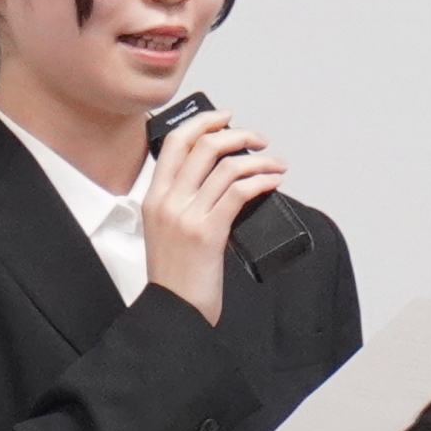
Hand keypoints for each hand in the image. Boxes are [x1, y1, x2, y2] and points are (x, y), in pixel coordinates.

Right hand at [143, 105, 284, 325]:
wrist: (174, 311)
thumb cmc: (176, 277)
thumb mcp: (166, 231)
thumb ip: (183, 204)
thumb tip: (220, 182)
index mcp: (153, 197)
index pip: (174, 143)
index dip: (203, 123)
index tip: (226, 119)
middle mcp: (167, 202)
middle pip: (203, 146)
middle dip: (238, 135)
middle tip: (259, 140)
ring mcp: (186, 216)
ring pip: (225, 166)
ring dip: (259, 159)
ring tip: (276, 164)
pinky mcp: (208, 233)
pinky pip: (239, 192)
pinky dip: (261, 180)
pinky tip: (272, 181)